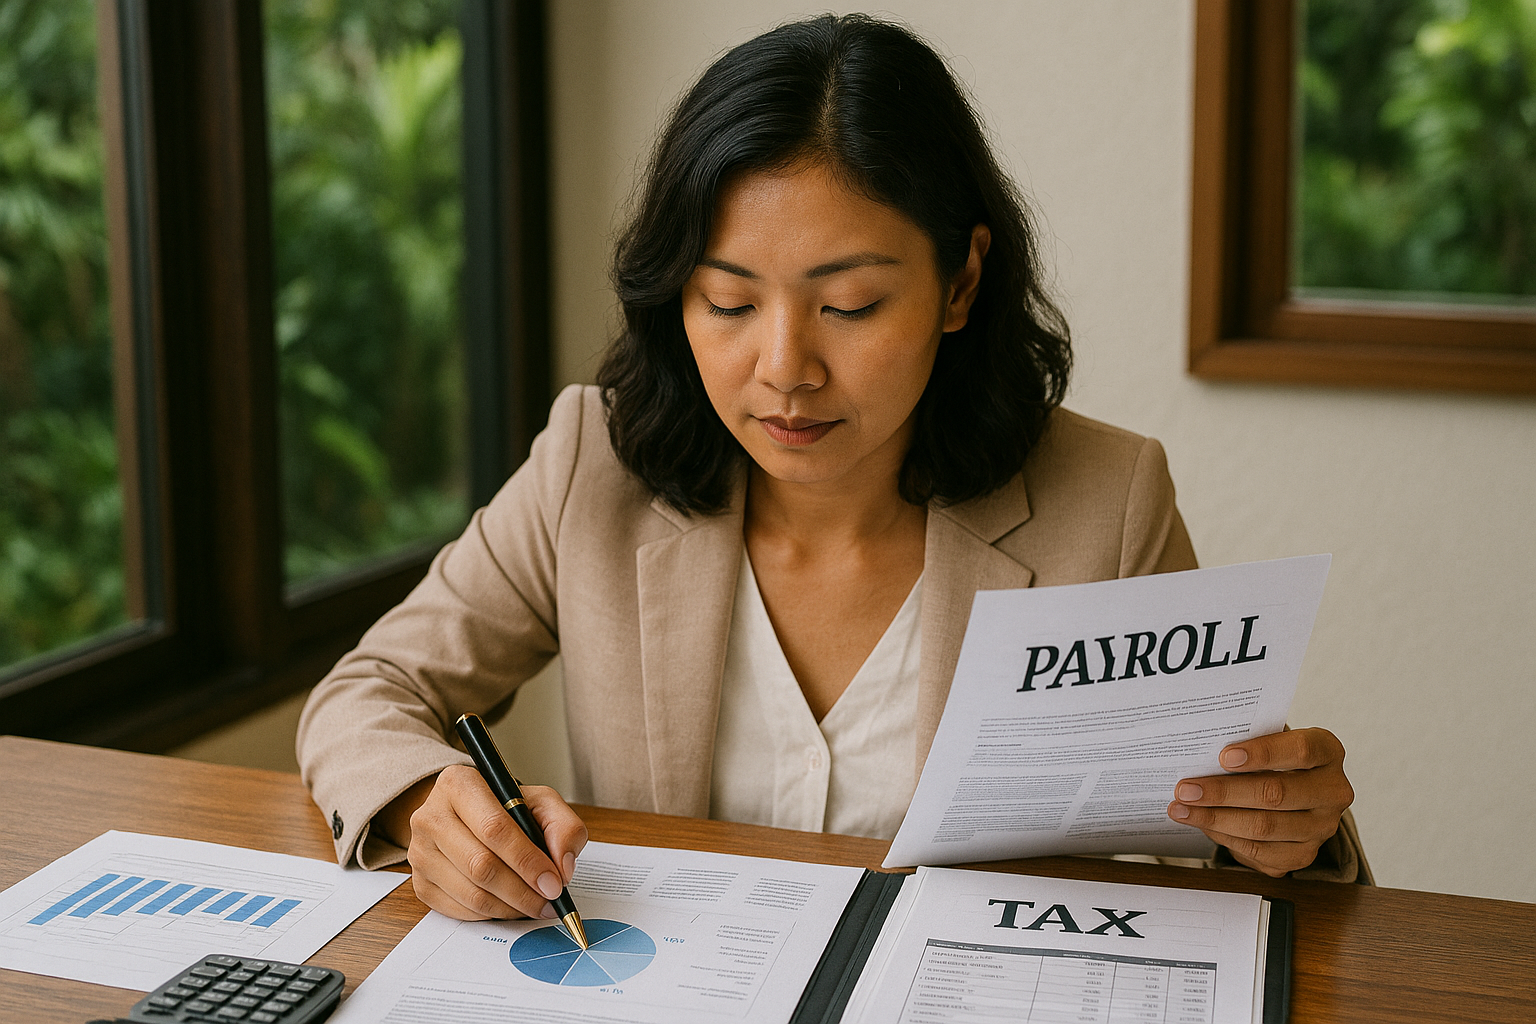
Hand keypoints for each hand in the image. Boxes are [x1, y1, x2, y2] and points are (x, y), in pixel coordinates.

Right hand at [379, 765, 588, 919]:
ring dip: (510, 907)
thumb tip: (562, 868)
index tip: (553, 883)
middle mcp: (430, 816)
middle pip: (480, 865)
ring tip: (535, 905)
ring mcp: (420, 852)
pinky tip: (510, 906)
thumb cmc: (506, 808)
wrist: (467, 816)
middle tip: (549, 901)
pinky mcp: (420, 883)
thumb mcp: (541, 802)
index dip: (527, 860)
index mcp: (458, 784)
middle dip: (522, 891)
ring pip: (471, 893)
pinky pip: (459, 910)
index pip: (494, 828)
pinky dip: (492, 915)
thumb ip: (563, 827)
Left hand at [1167, 727, 1353, 876]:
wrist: (1294, 791)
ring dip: (1215, 819)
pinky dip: (1225, 838)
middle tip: (1186, 789)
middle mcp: (1333, 792)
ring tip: (1182, 809)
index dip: (1262, 753)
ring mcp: (1321, 827)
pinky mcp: (1304, 854)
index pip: (1301, 750)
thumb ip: (1247, 739)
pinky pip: (1260, 852)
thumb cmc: (1274, 756)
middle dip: (1223, 792)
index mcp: (1328, 752)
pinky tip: (1202, 825)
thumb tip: (1202, 747)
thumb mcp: (1268, 738)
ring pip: (1264, 827)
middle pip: (1276, 794)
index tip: (1223, 756)